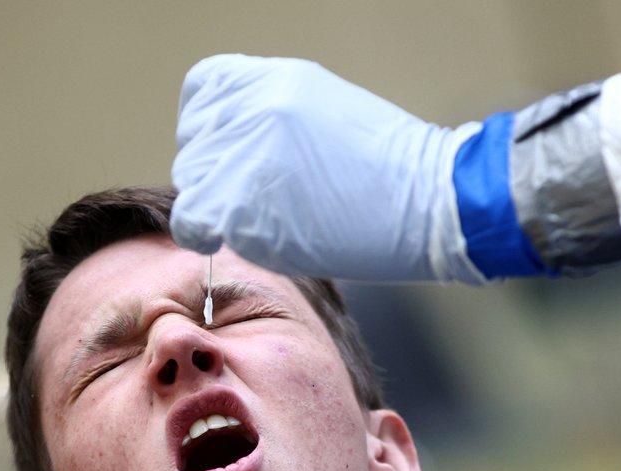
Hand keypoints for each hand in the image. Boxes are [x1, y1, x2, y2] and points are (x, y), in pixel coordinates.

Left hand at [171, 55, 481, 281]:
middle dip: (218, 175)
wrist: (428, 202)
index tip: (231, 156)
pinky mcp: (240, 204)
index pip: (203, 91)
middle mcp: (252, 107)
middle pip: (195, 144)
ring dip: (217, 207)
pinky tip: (235, 241)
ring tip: (267, 220)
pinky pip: (192, 222)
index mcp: (275, 78)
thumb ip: (273, 120)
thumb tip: (232, 152)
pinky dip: (205, 236)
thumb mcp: (326, 112)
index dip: (209, 128)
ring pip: (192, 183)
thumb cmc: (392, 174)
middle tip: (264, 201)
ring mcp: (243, 154)